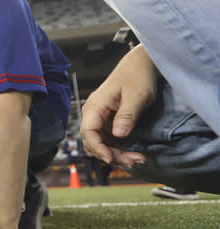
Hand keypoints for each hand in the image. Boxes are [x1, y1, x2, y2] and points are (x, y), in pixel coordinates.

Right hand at [80, 45, 156, 168]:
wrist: (140, 66)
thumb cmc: (136, 76)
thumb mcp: (136, 96)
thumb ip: (126, 116)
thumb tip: (119, 135)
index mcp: (95, 106)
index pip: (88, 132)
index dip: (98, 148)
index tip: (110, 158)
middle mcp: (94, 114)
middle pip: (94, 142)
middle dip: (111, 155)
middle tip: (132, 161)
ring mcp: (101, 119)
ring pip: (102, 144)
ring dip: (116, 155)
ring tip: (136, 159)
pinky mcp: (110, 123)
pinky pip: (110, 141)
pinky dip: (120, 149)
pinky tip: (132, 153)